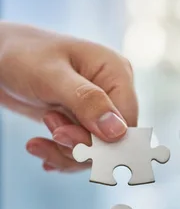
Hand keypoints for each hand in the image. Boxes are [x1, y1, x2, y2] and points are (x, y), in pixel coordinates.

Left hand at [0, 23, 137, 171]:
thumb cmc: (22, 55)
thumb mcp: (52, 76)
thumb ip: (86, 101)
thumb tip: (118, 132)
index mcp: (116, 72)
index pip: (128, 121)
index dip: (103, 141)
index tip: (66, 139)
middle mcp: (112, 90)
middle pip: (113, 140)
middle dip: (79, 144)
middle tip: (50, 128)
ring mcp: (98, 106)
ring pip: (96, 149)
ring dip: (65, 150)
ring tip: (41, 130)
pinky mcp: (81, 119)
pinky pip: (81, 148)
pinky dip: (59, 153)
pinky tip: (40, 147)